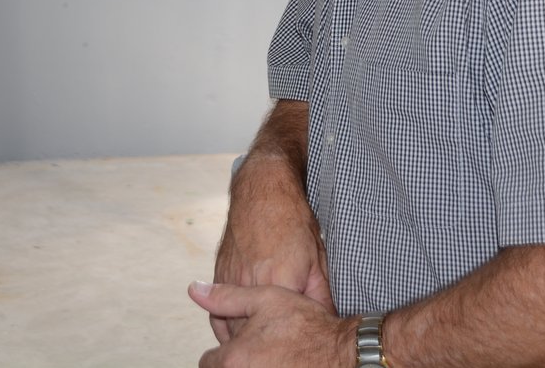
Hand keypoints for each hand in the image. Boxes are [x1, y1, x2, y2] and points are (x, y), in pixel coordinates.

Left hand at [189, 281, 355, 367]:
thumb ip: (226, 297)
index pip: (208, 362)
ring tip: (271, 355)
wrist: (341, 351)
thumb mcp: (265, 298)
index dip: (223, 350)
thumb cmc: (305, 324)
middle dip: (235, 361)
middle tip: (258, 348)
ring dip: (250, 366)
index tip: (240, 343)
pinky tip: (281, 363)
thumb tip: (195, 289)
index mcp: (233, 359)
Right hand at [213, 157, 334, 340]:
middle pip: (253, 333)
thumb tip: (328, 325)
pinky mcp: (219, 275)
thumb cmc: (293, 223)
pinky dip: (225, 325)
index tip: (299, 351)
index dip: (292, 344)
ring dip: (243, 339)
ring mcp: (230, 279)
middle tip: (277, 355)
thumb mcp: (318, 261)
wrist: (262, 192)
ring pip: (231, 325)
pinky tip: (237, 332)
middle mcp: (250, 284)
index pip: (284, 329)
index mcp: (279, 282)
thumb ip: (321, 298)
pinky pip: (216, 311)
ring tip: (257, 348)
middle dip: (265, 346)